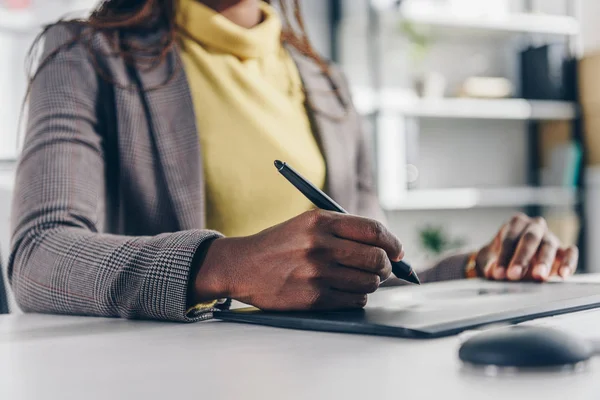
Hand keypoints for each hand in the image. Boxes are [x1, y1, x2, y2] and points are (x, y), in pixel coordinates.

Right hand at [193, 210, 403, 310]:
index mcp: (321, 221)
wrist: (242, 265)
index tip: (398, 251)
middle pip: (376, 258)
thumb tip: (388, 248)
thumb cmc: (280, 244)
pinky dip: (356, 297)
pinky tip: (345, 291)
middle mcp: (320, 245)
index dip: (393, 242)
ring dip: (371, 283)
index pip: (373, 230)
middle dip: (386, 266)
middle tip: (383, 269)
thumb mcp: (307, 224)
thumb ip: (344, 231)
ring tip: (359, 279)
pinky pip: (354, 300)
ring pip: (368, 282)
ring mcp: (316, 273)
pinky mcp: (313, 297)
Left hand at [475, 213, 578, 281]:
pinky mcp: (564, 252)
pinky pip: (570, 254)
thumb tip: (492, 272)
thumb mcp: (489, 260)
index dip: (503, 256)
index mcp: (515, 223)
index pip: (509, 238)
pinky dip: (568, 263)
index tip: (498, 273)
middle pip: (530, 238)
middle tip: (514, 274)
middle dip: (521, 257)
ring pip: (549, 246)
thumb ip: (490, 265)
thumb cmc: (498, 258)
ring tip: (538, 276)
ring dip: (543, 262)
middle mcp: (535, 226)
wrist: (511, 263)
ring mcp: (551, 238)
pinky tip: (562, 275)